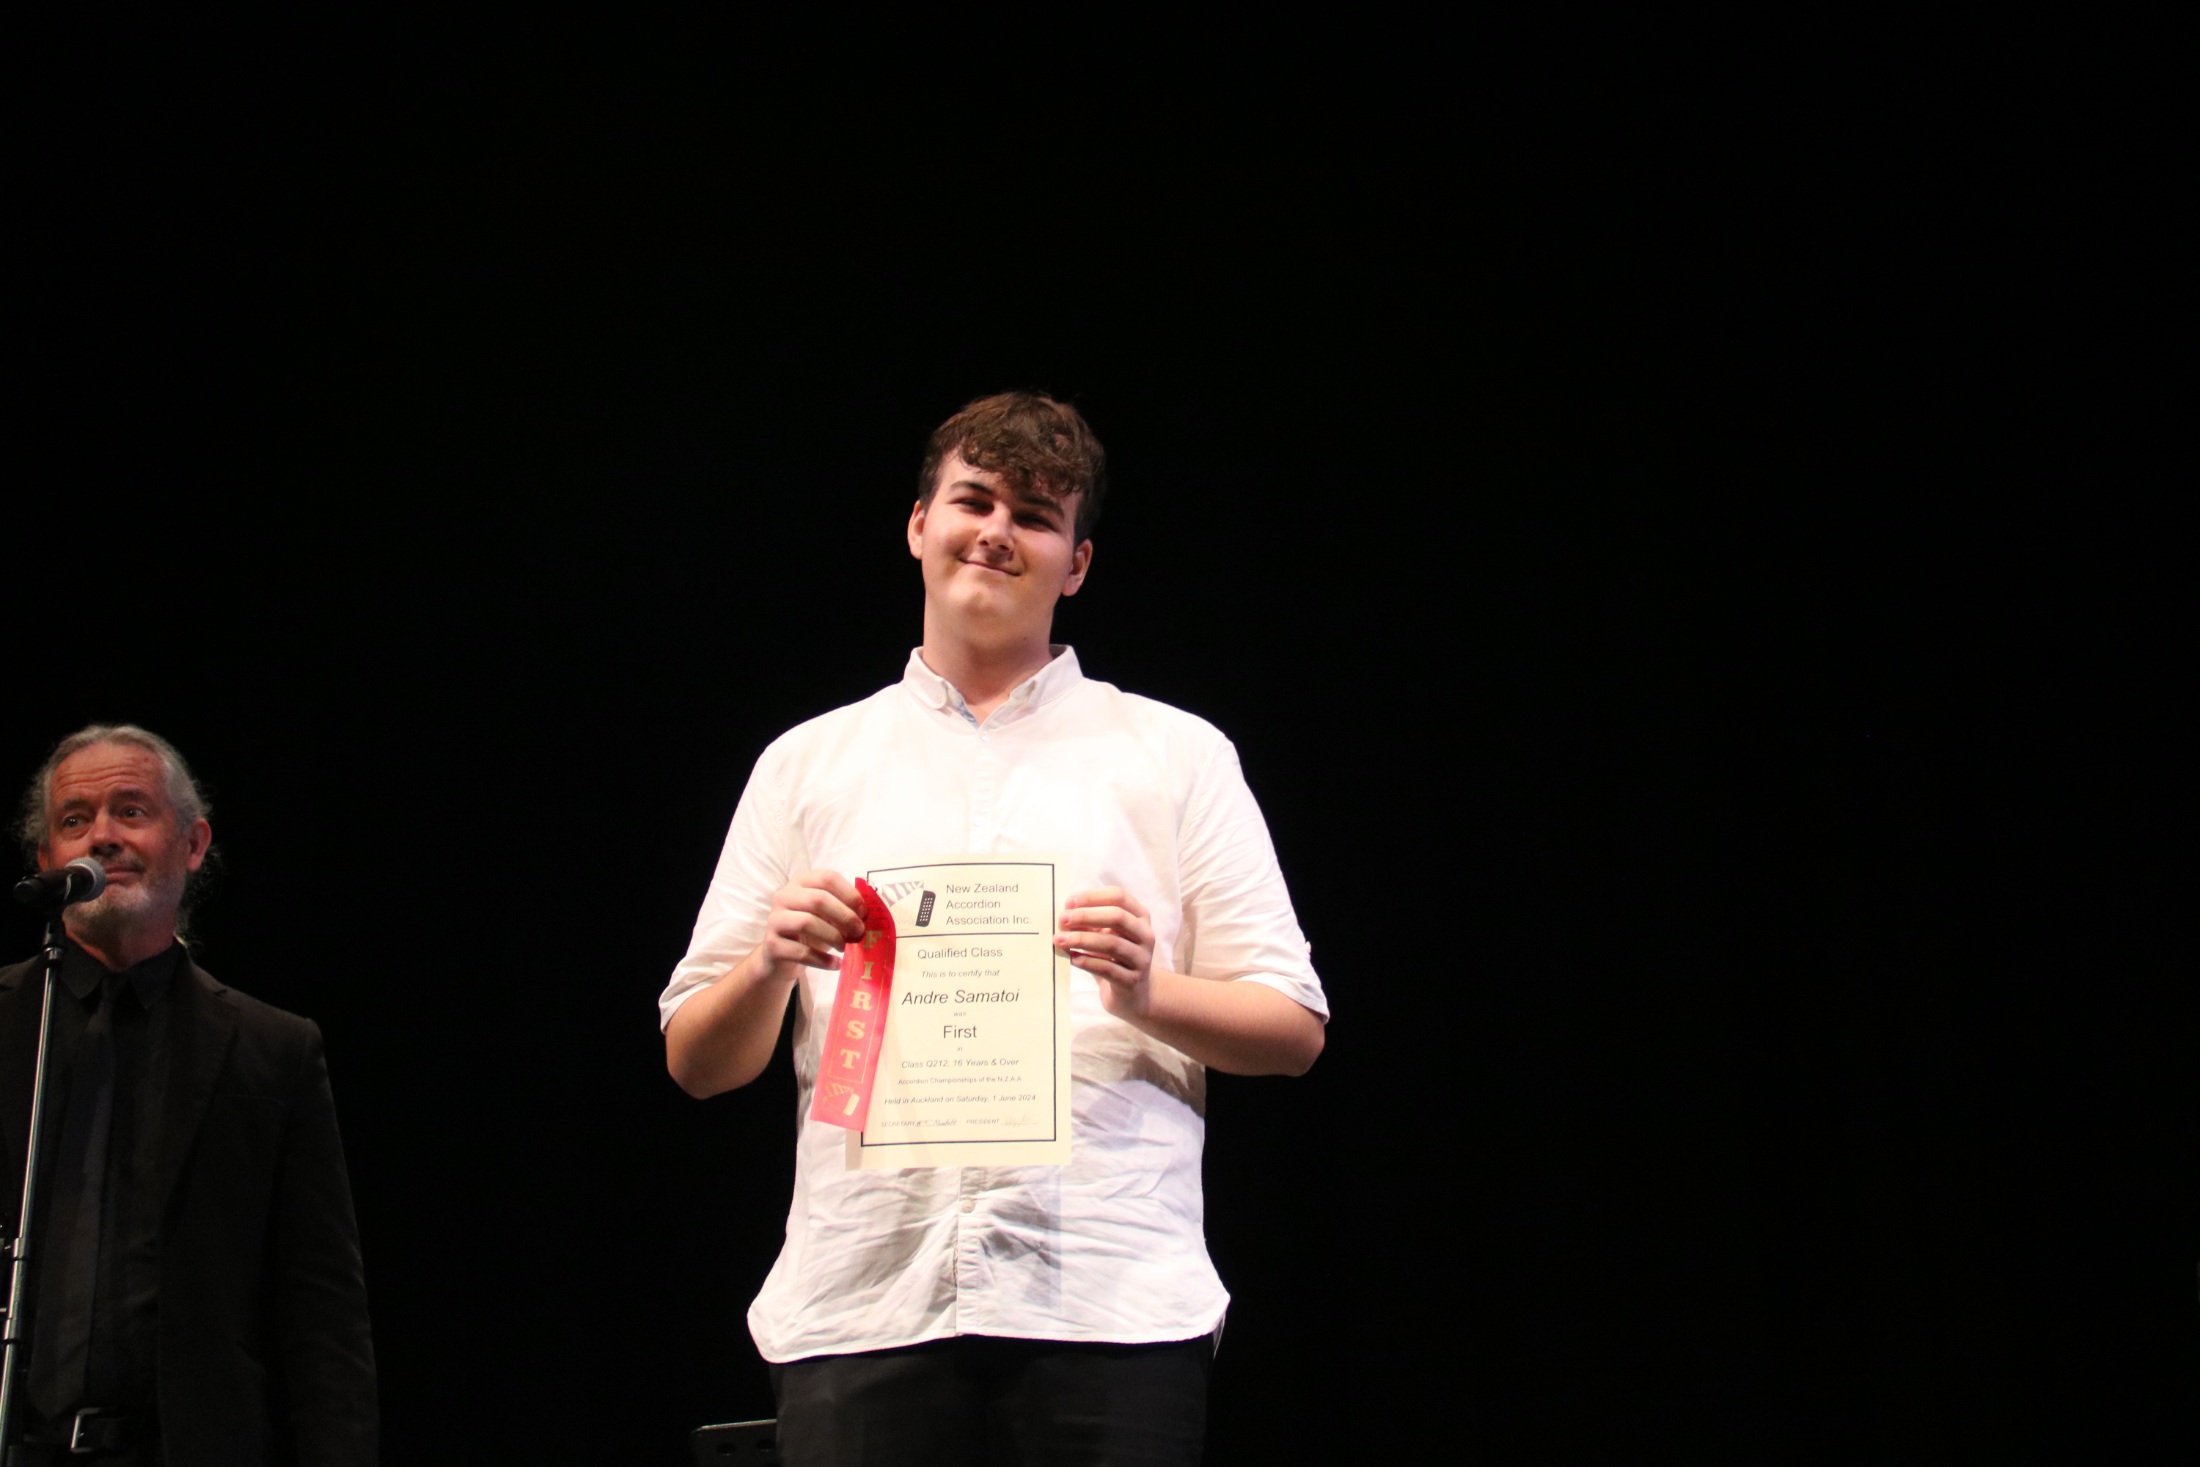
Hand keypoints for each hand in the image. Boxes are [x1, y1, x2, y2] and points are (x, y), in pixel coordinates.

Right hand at [758, 870, 865, 980]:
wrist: (782, 956)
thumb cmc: (812, 930)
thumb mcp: (828, 915)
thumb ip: (844, 908)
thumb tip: (869, 915)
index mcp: (801, 882)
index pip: (828, 878)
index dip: (850, 894)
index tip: (864, 913)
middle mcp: (784, 896)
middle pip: (818, 899)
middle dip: (844, 916)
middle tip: (859, 932)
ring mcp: (774, 920)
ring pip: (807, 923)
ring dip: (833, 936)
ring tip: (845, 948)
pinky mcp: (771, 944)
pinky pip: (801, 951)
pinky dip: (823, 960)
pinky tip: (836, 964)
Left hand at [1055, 887, 1156, 1017]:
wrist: (1132, 996)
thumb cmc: (1114, 959)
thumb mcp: (1105, 936)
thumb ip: (1090, 924)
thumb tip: (1064, 916)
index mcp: (1140, 917)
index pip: (1119, 897)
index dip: (1093, 897)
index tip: (1068, 903)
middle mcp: (1145, 935)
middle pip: (1118, 917)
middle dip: (1086, 916)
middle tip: (1062, 919)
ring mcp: (1142, 959)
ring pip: (1112, 943)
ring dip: (1082, 940)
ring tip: (1059, 940)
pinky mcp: (1132, 981)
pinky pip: (1108, 968)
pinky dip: (1087, 961)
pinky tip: (1072, 958)